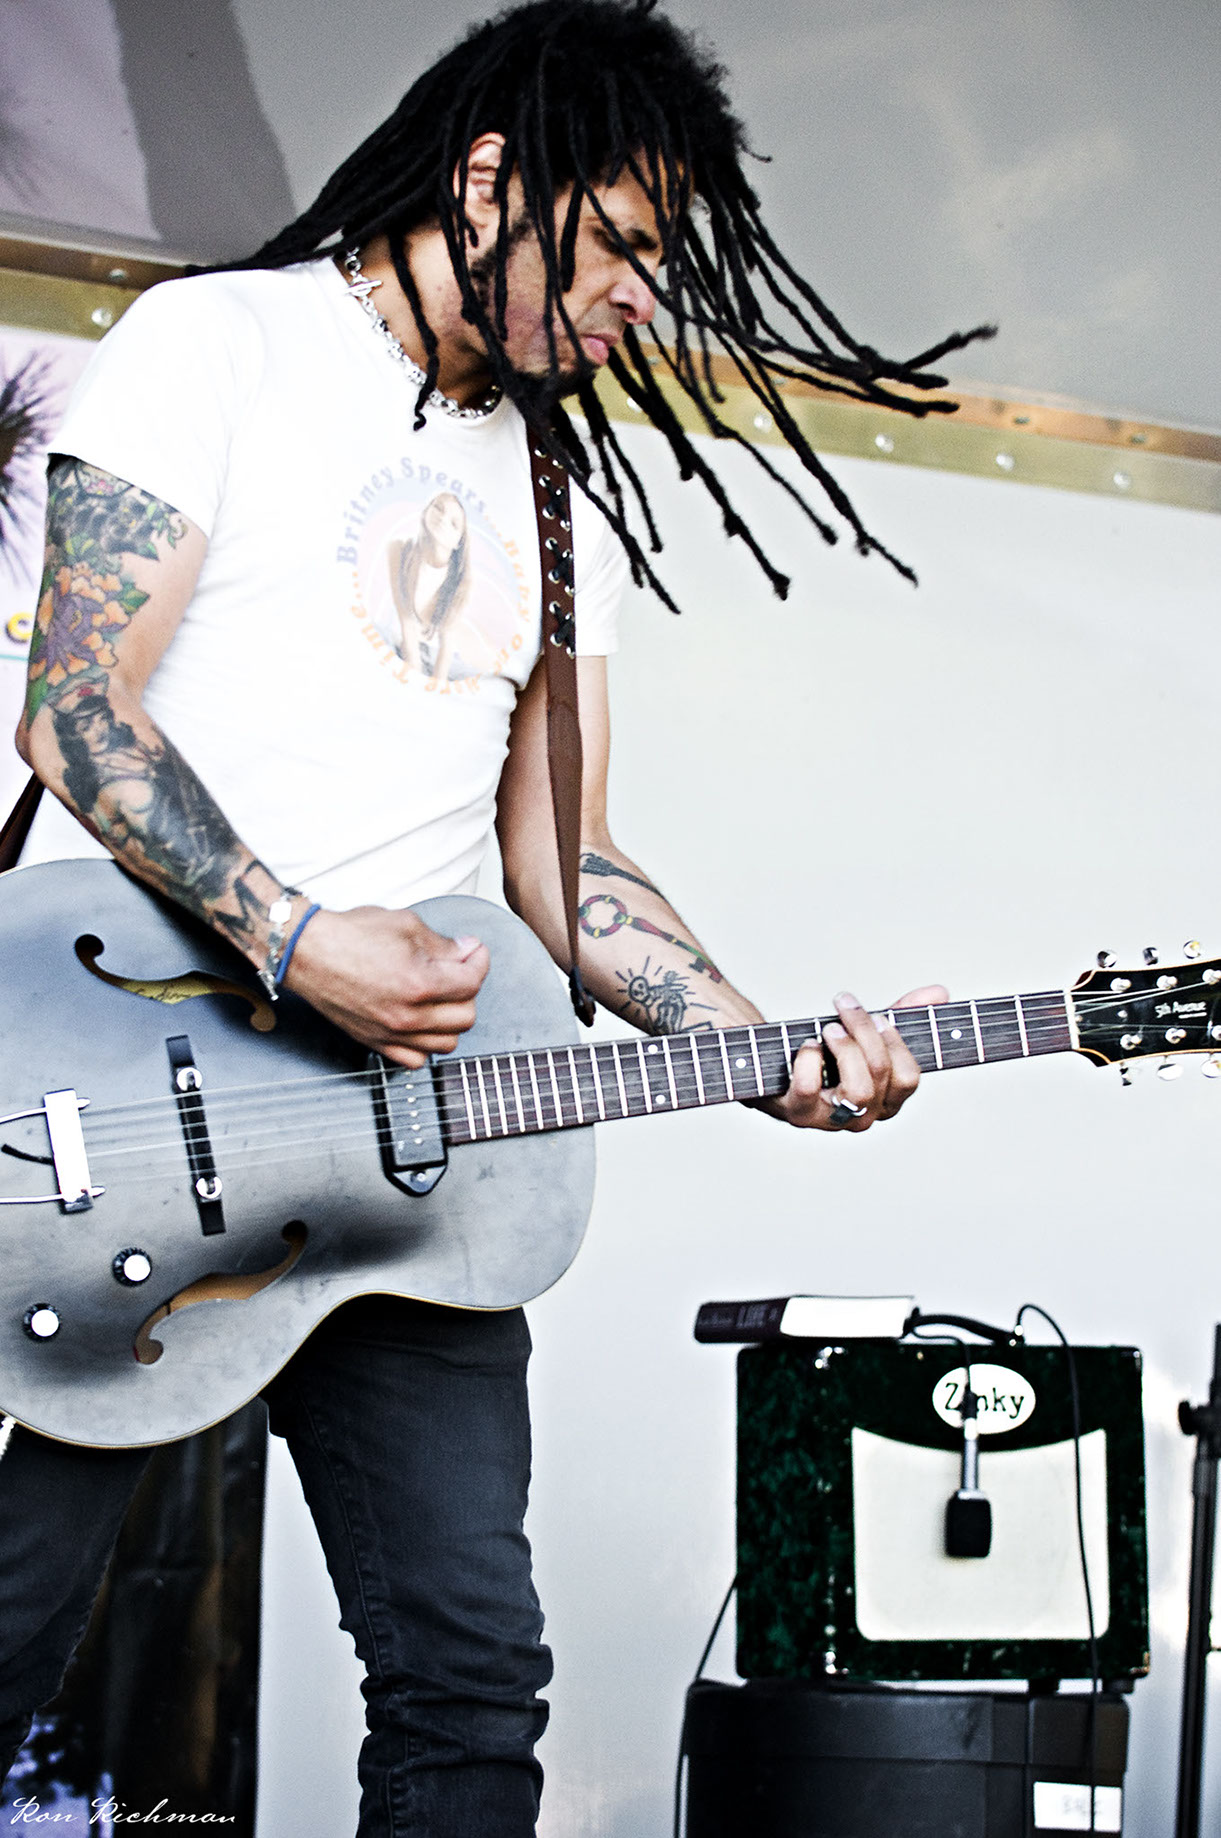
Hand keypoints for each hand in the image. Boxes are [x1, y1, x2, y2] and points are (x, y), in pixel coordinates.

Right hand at [284, 905, 488, 1066]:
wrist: (307, 952)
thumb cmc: (349, 935)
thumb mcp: (406, 924)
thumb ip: (443, 943)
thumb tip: (467, 952)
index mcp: (420, 983)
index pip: (473, 981)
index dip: (479, 960)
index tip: (472, 950)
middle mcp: (408, 1015)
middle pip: (466, 1016)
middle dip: (468, 989)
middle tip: (457, 970)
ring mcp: (392, 1033)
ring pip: (448, 1043)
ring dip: (451, 1019)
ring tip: (441, 997)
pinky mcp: (377, 1042)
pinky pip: (417, 1059)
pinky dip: (426, 1044)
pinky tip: (421, 1022)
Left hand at [761, 986, 947, 1131]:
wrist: (771, 1064)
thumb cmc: (824, 1052)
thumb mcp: (864, 1031)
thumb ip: (902, 1014)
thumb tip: (939, 992)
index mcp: (885, 1100)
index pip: (910, 1078)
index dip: (897, 1042)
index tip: (881, 1016)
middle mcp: (863, 1116)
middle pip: (882, 1073)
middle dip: (865, 1031)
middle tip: (845, 1007)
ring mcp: (830, 1120)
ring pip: (859, 1090)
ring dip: (844, 1048)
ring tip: (828, 1028)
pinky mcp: (797, 1114)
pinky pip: (809, 1088)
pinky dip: (808, 1059)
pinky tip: (806, 1045)